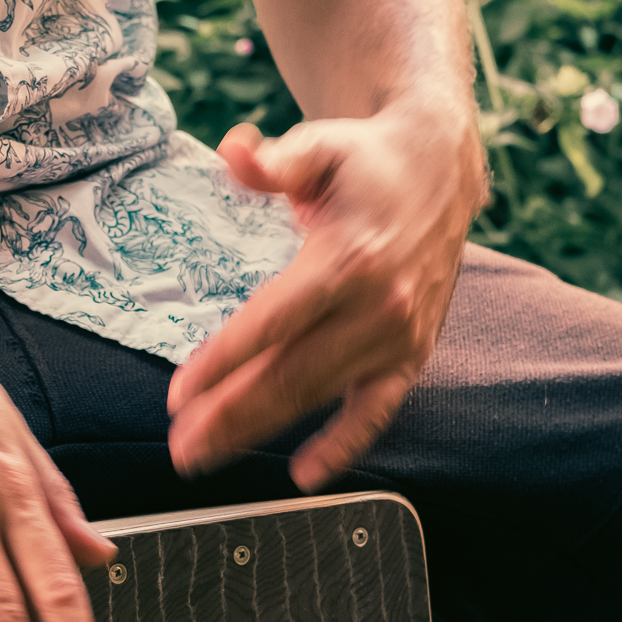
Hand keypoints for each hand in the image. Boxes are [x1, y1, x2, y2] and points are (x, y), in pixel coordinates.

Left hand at [166, 100, 484, 490]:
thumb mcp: (321, 147)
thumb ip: (276, 160)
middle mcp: (378, 306)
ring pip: (320, 395)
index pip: (275, 322)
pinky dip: (345, 446)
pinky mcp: (412, 353)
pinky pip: (377, 411)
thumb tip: (235, 151)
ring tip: (206, 454)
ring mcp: (398, 336)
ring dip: (261, 430)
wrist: (441, 171)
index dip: (225, 361)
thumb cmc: (366, 160)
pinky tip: (305, 475)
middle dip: (230, 414)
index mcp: (349, 258)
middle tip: (181, 446)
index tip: (180, 394)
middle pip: (291, 372)